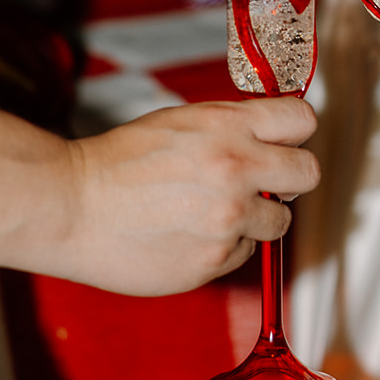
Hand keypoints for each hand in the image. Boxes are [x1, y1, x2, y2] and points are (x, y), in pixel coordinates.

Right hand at [54, 96, 319, 294]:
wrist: (72, 205)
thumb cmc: (117, 163)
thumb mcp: (181, 122)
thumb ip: (232, 127)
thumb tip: (271, 136)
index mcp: (227, 127)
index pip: (301, 119)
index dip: (295, 132)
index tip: (287, 141)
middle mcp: (236, 169)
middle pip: (308, 172)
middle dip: (290, 177)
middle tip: (267, 182)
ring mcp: (229, 218)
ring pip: (279, 221)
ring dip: (257, 218)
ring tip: (213, 211)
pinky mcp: (214, 259)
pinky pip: (243, 253)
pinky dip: (224, 246)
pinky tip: (188, 234)